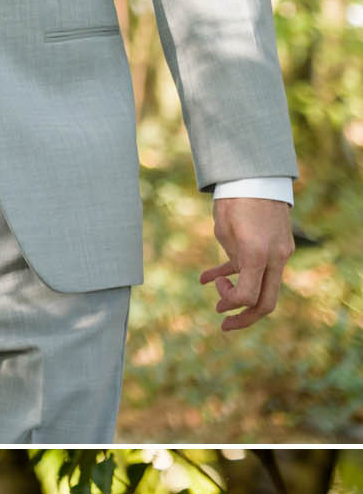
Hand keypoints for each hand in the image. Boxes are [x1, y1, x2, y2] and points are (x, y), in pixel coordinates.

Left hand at [211, 194, 292, 330]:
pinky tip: (213, 277)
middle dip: (245, 319)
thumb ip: (233, 262)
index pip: (247, 297)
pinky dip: (240, 273)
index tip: (216, 288)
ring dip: (242, 296)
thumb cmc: (235, 197)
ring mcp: (281, 250)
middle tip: (224, 324)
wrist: (257, 169)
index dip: (229, 300)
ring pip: (265, 285)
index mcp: (259, 255)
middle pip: (266, 303)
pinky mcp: (280, 243)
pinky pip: (262, 266)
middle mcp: (276, 257)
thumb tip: (234, 279)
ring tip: (218, 304)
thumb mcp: (225, 232)